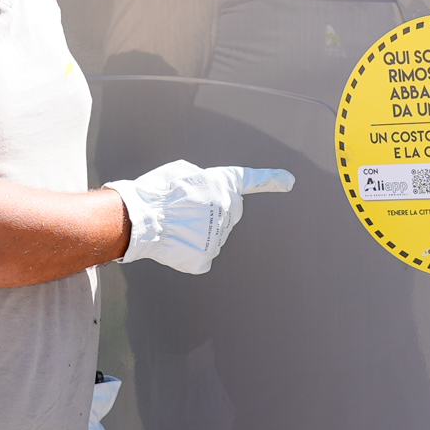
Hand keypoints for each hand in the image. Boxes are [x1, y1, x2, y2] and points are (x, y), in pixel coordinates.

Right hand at [105, 162, 294, 273]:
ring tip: (173, 225)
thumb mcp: (181, 172)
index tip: (289, 180)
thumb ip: (202, 180)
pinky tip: (174, 244)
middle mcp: (227, 209)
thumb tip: (205, 194)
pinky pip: (201, 256)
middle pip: (227, 214)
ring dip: (196, 232)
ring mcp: (219, 236)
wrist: (140, 218)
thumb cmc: (156, 192)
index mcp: (221, 184)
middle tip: (184, 211)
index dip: (270, 179)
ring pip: (212, 236)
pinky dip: (188, 252)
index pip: (250, 180)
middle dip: (212, 213)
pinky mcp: (206, 258)